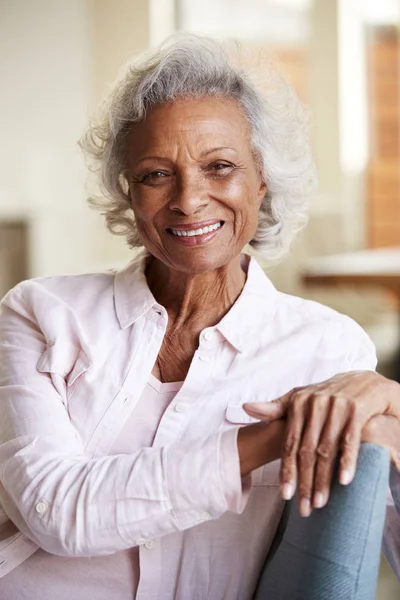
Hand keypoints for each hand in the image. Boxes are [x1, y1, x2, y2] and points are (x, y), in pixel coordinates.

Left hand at [243, 371, 399, 515]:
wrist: (362, 381)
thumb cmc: (326, 394)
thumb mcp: (301, 397)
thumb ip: (275, 407)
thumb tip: (246, 407)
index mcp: (298, 403)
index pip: (289, 443)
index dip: (287, 470)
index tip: (285, 495)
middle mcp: (315, 404)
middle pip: (306, 451)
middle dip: (305, 482)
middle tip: (304, 508)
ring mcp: (336, 407)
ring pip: (326, 450)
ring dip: (323, 479)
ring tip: (320, 503)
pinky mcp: (357, 411)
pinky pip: (350, 440)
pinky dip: (346, 461)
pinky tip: (344, 481)